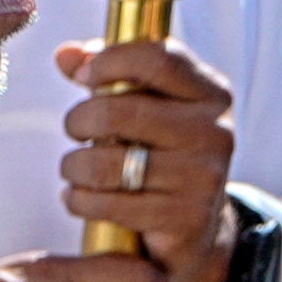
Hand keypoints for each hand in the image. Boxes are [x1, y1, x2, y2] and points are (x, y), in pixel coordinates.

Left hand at [56, 35, 247, 281]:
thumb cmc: (158, 152)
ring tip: (75, 169)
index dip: (109, 61)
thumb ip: (107, 74)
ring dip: (74, 166)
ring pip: (105, 162)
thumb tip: (66, 54)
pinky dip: (79, 200)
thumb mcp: (144, 106)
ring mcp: (203, 176)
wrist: (193, 228)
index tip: (85, 77)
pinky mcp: (183, 218)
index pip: (157, 58)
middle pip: (118, 111)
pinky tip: (82, 198)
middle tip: (75, 131)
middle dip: (78, 120)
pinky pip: (106, 203)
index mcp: (210, 93)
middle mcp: (215, 130)